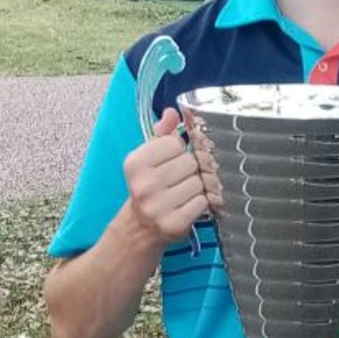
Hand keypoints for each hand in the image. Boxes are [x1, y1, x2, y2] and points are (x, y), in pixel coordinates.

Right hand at [123, 107, 221, 244]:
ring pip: (198, 182)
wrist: (141, 225)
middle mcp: (143, 185)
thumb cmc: (149, 185)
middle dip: (190, 169)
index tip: (171, 160)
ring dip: (196, 187)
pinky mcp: (174, 224)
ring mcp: (158, 206)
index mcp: (135, 163)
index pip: (175, 142)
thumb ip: (162, 133)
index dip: (178, 150)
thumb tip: (173, 112)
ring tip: (182, 192)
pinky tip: (187, 205)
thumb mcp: (149, 156)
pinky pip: (202, 202)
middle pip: (190, 162)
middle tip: (179, 179)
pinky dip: (200, 203)